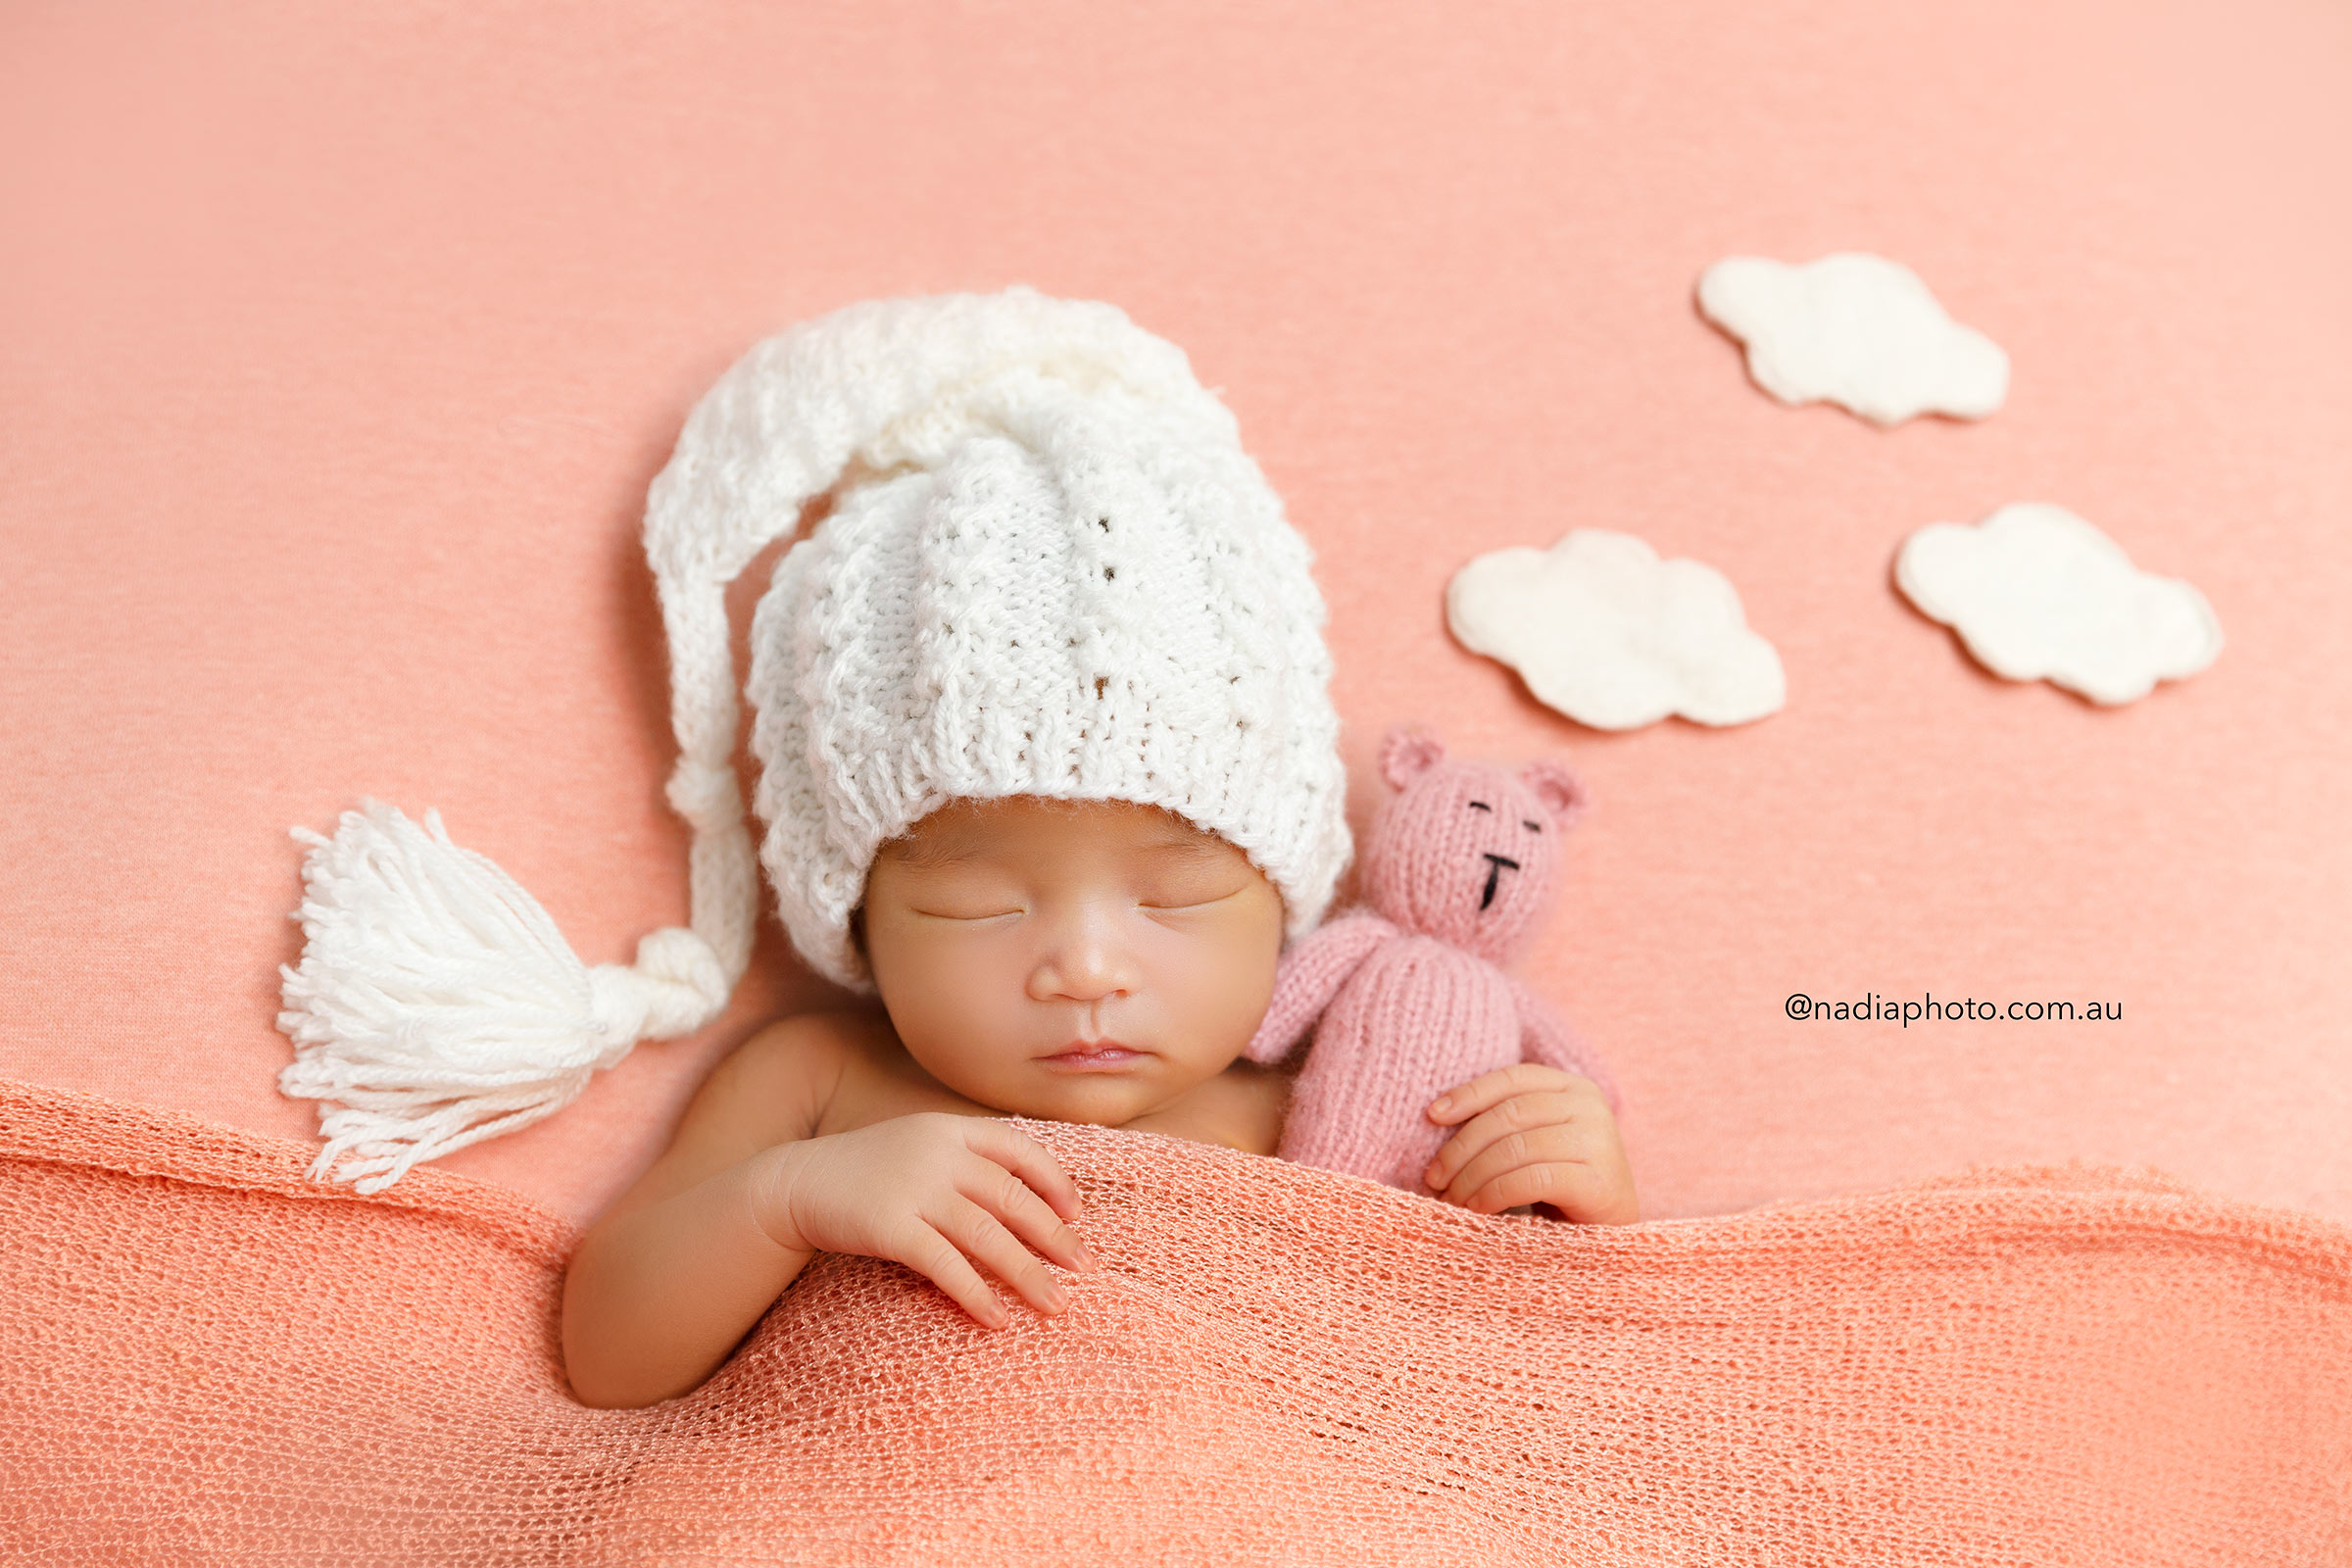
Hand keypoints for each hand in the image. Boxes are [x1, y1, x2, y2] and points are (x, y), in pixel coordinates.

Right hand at [762, 1113, 1098, 1328]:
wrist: (796, 1183)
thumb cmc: (866, 1172)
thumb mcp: (917, 1145)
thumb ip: (963, 1160)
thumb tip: (1024, 1198)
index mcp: (950, 1129)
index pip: (1019, 1149)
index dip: (1054, 1182)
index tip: (1076, 1215)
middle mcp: (939, 1153)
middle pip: (1013, 1197)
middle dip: (1055, 1236)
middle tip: (1084, 1269)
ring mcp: (915, 1188)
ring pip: (988, 1236)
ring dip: (1027, 1274)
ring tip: (1055, 1304)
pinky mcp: (891, 1226)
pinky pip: (946, 1266)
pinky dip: (977, 1294)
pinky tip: (998, 1318)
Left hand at [1422, 1064, 1637, 1223]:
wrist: (1612, 1236)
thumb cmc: (1562, 1188)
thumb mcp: (1534, 1143)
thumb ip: (1506, 1124)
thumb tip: (1436, 1117)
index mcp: (1573, 1087)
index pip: (1511, 1078)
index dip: (1469, 1094)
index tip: (1432, 1116)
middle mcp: (1590, 1106)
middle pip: (1508, 1115)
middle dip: (1461, 1147)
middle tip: (1435, 1177)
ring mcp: (1599, 1142)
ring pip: (1515, 1148)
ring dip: (1472, 1176)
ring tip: (1451, 1198)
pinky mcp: (1599, 1182)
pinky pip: (1532, 1179)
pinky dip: (1495, 1193)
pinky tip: (1477, 1208)